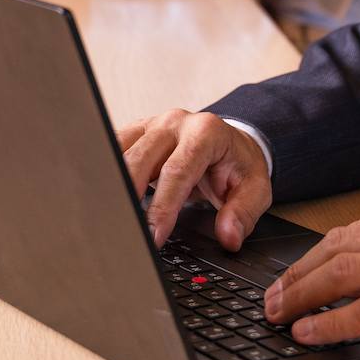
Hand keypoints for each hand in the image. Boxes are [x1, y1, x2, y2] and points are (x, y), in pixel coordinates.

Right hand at [115, 109, 271, 250]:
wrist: (230, 142)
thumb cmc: (238, 166)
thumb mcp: (256, 189)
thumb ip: (243, 213)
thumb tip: (228, 236)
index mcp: (205, 132)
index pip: (177, 171)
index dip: (163, 206)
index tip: (154, 235)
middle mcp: (175, 123)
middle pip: (140, 159)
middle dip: (130, 199)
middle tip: (128, 234)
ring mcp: (152, 124)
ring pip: (119, 153)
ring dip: (113, 186)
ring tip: (112, 219)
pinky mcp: (136, 131)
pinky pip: (112, 149)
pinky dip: (107, 173)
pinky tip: (104, 197)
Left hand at [263, 193, 359, 359]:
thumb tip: (352, 265)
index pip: (354, 230)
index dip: (315, 256)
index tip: (293, 275)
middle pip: (341, 248)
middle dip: (298, 275)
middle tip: (274, 298)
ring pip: (345, 275)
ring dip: (303, 297)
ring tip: (281, 315)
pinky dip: (329, 323)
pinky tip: (309, 333)